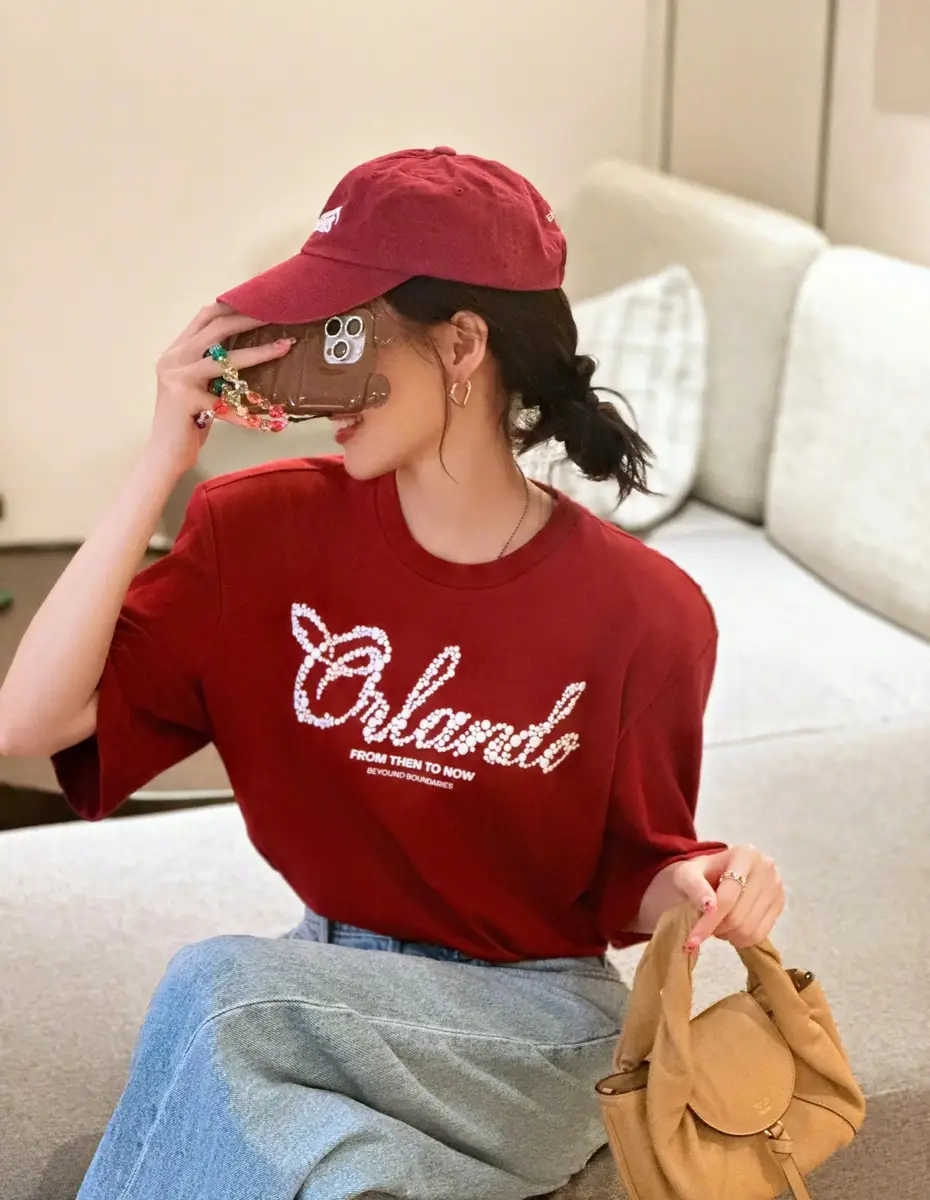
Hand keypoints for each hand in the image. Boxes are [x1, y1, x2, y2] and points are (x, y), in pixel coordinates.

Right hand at [146, 302, 294, 475]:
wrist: (164, 454)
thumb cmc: (188, 423)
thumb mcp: (200, 387)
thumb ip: (214, 368)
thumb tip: (249, 351)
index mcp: (176, 351)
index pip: (204, 317)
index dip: (232, 306)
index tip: (260, 302)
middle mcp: (173, 359)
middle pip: (215, 327)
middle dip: (249, 320)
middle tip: (278, 316)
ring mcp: (177, 378)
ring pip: (224, 359)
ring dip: (259, 352)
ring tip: (284, 347)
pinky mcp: (185, 400)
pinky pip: (227, 404)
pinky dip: (248, 414)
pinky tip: (268, 421)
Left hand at [664, 845, 784, 952]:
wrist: (713, 872)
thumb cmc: (699, 872)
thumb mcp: (687, 874)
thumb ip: (695, 887)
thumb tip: (709, 907)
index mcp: (745, 855)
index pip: (727, 897)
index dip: (709, 921)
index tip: (691, 940)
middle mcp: (766, 868)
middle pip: (738, 916)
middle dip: (717, 928)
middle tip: (705, 925)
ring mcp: (776, 887)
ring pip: (750, 929)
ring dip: (728, 935)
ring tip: (718, 924)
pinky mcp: (779, 904)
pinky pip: (760, 935)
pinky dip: (741, 939)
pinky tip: (731, 928)